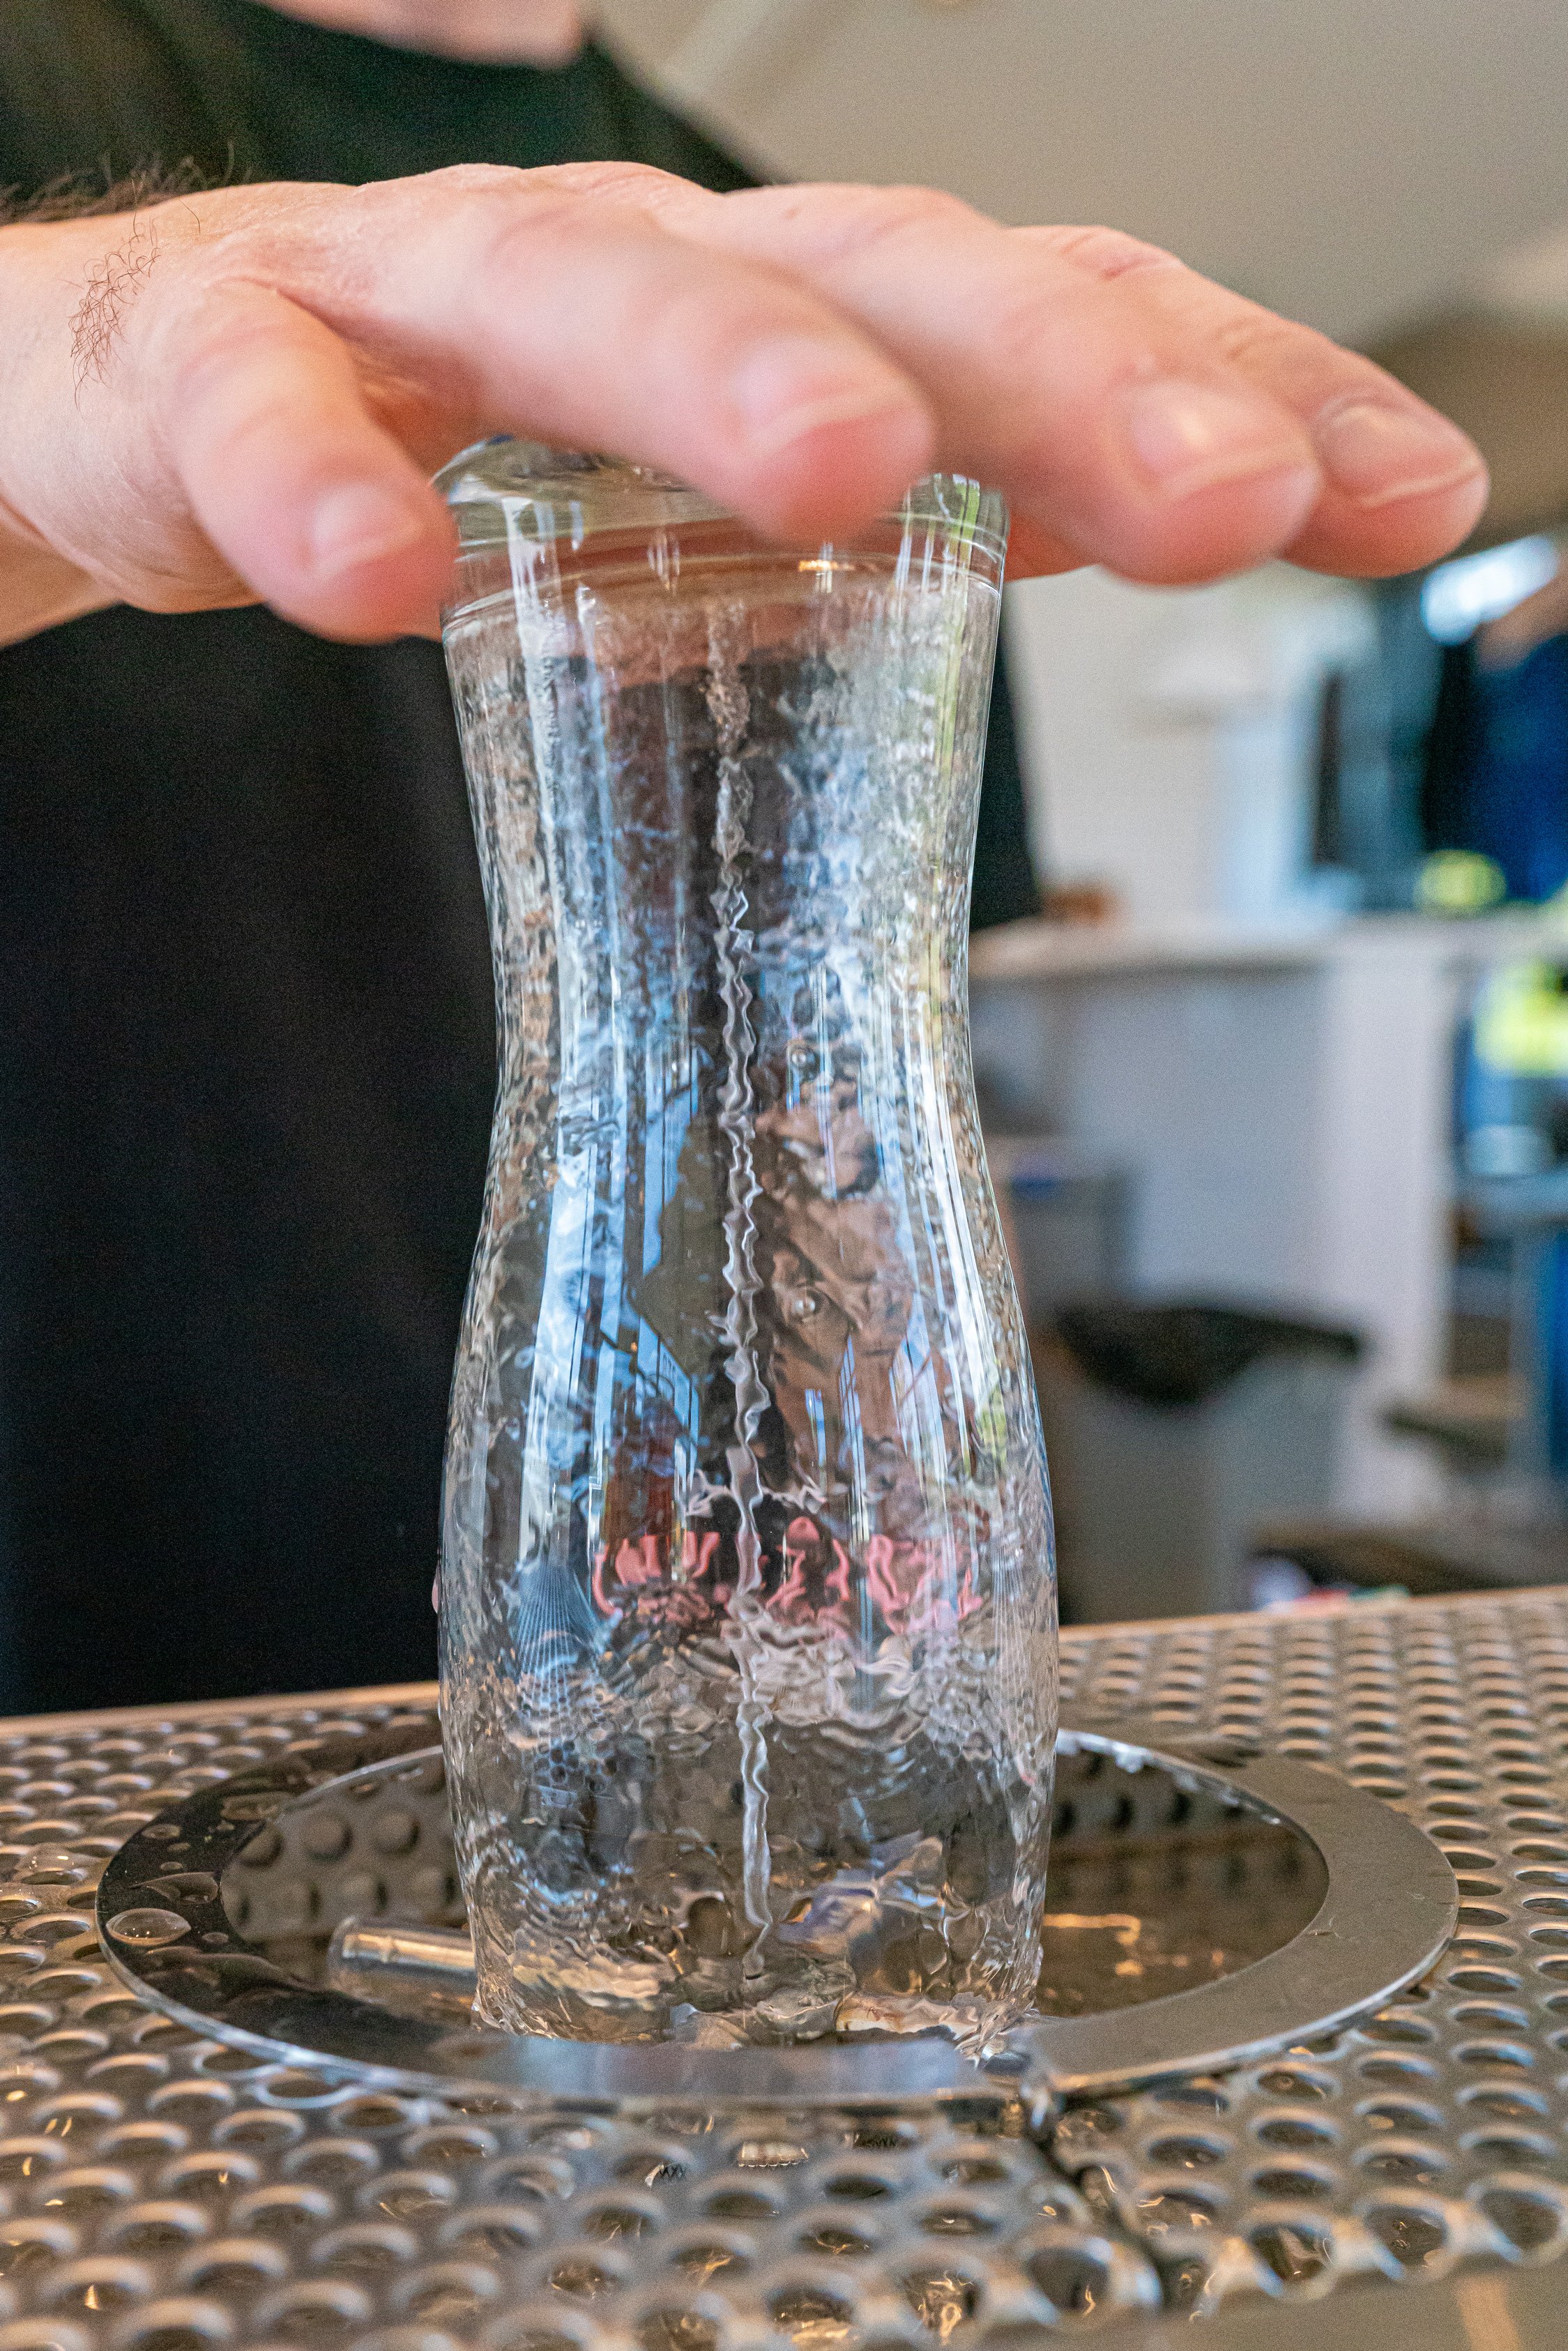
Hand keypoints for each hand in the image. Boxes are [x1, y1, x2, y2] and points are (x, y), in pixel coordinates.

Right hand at [0, 164, 1486, 647]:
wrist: (160, 396)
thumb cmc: (469, 448)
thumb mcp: (716, 508)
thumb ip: (912, 533)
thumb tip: (1137, 550)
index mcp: (780, 323)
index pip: (1039, 320)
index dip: (1225, 385)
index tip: (1399, 492)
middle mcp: (636, 276)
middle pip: (864, 275)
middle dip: (1059, 374)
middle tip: (1216, 494)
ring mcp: (417, 301)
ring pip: (579, 289)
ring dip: (720, 374)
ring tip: (846, 476)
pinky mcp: (207, 362)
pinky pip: (253, 405)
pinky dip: (314, 479)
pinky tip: (381, 575)